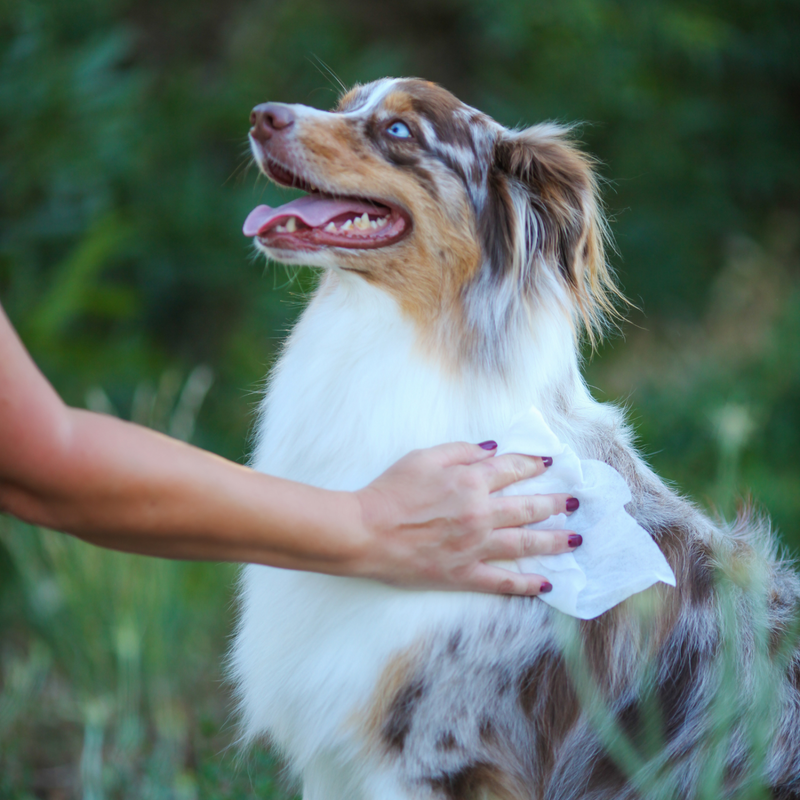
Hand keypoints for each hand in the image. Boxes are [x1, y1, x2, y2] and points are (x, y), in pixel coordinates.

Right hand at [352, 441, 579, 594]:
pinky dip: (525, 584)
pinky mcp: (464, 574)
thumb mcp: (423, 457)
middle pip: (527, 508)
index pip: (512, 470)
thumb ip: (461, 451)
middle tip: (576, 502)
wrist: (365, 531)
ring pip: (525, 543)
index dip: (534, 465)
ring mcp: (474, 547)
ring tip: (576, 539)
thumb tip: (492, 449)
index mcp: (470, 482)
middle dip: (555, 503)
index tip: (550, 465)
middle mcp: (480, 514)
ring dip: (554, 540)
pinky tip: (546, 583)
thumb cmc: (390, 491)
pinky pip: (502, 581)